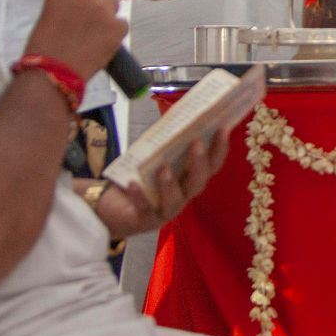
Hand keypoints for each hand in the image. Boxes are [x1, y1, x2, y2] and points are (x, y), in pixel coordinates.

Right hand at [24, 0, 126, 79]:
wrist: (54, 73)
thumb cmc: (44, 44)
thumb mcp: (48, 9)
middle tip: (83, 11)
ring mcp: (106, 9)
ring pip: (112, 0)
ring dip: (104, 10)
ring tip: (91, 29)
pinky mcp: (119, 27)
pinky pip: (120, 21)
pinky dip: (113, 29)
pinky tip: (100, 40)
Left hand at [91, 128, 230, 236]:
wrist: (111, 209)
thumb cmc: (138, 178)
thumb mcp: (152, 157)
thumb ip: (164, 142)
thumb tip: (175, 115)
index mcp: (188, 178)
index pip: (211, 165)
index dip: (219, 148)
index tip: (223, 128)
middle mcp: (182, 196)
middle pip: (198, 183)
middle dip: (199, 163)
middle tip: (196, 143)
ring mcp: (164, 210)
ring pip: (174, 201)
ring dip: (170, 184)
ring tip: (163, 168)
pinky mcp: (144, 220)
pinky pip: (143, 209)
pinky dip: (139, 196)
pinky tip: (132, 183)